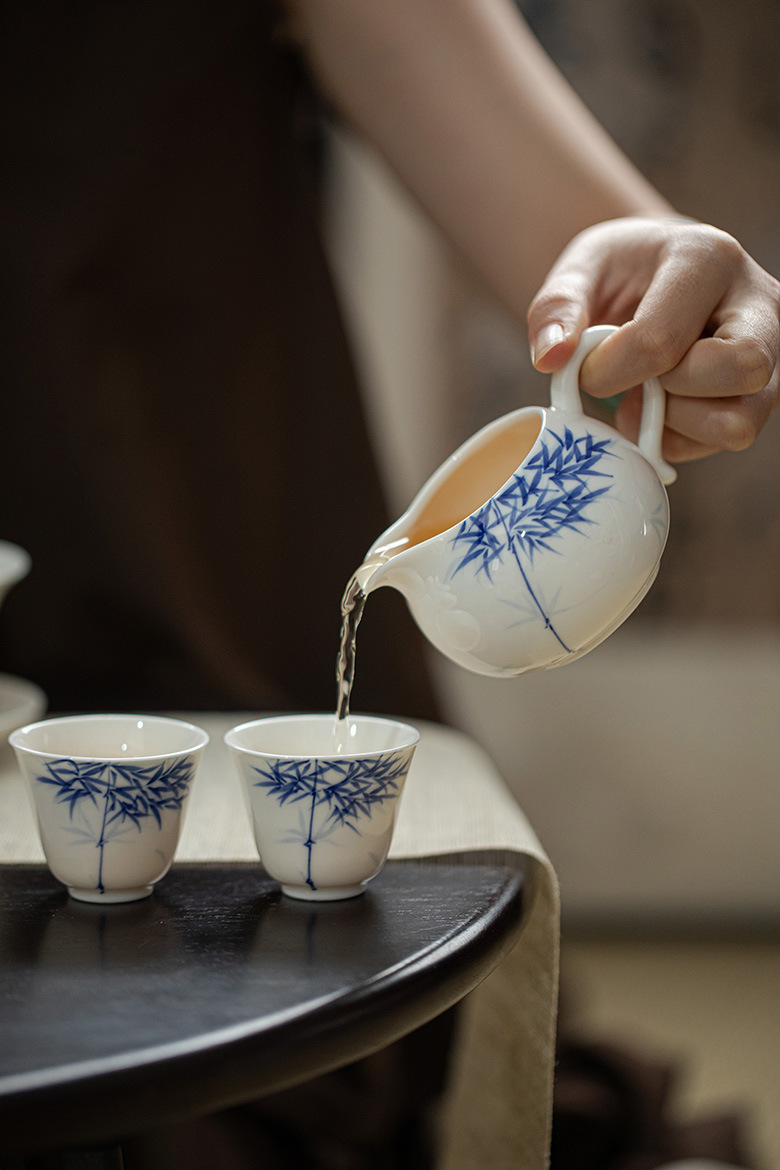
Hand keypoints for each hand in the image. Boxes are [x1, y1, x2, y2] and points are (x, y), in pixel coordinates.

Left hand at [527, 218, 779, 461]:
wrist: (652, 283)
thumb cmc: (619, 276)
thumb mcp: (579, 272)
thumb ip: (555, 308)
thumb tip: (550, 358)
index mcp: (708, 257)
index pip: (662, 339)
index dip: (609, 371)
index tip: (586, 366)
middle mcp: (758, 302)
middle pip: (740, 369)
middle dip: (667, 392)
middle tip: (633, 380)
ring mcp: (772, 352)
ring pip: (741, 421)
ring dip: (677, 425)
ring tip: (643, 400)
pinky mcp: (764, 393)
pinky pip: (728, 438)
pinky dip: (681, 439)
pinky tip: (657, 411)